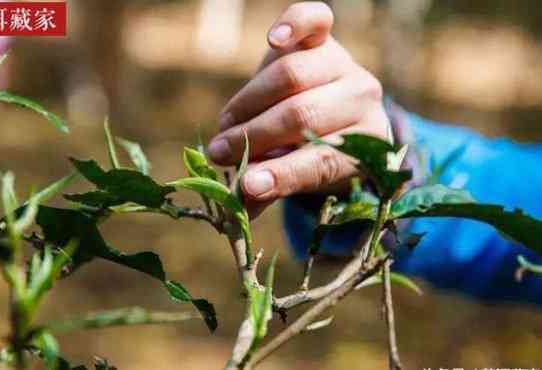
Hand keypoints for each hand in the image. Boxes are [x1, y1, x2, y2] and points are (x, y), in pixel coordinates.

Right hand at [209, 1, 390, 216]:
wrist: (335, 112)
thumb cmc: (315, 149)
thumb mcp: (302, 175)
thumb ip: (274, 185)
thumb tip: (239, 201)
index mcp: (364, 145)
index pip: (321, 160)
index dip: (281, 174)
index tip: (245, 185)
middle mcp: (362, 100)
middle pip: (301, 114)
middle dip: (254, 136)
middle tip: (219, 153)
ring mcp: (345, 64)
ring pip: (291, 76)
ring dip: (249, 102)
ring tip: (226, 124)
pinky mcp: (326, 38)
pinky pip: (315, 20)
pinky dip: (293, 25)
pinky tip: (273, 40)